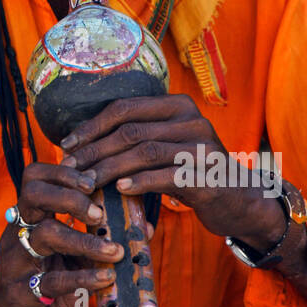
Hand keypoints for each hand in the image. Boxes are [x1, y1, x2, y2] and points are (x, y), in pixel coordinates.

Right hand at [0, 160, 122, 306]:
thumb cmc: (46, 296)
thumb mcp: (74, 264)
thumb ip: (100, 244)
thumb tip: (144, 228)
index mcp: (28, 220)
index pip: (35, 177)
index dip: (63, 172)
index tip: (93, 181)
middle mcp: (16, 234)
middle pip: (33, 193)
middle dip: (70, 196)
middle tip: (98, 212)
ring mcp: (14, 261)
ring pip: (46, 233)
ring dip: (86, 240)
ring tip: (114, 250)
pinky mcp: (18, 291)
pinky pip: (53, 279)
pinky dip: (84, 277)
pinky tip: (106, 279)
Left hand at [60, 95, 286, 250]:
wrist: (239, 201)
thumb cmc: (191, 173)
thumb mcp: (166, 148)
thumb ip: (136, 139)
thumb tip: (81, 144)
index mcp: (178, 106)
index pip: (125, 108)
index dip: (92, 126)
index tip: (67, 145)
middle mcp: (192, 120)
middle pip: (131, 130)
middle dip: (95, 150)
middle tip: (71, 168)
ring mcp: (202, 147)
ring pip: (145, 152)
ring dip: (110, 168)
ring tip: (87, 182)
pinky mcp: (208, 176)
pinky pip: (167, 175)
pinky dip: (140, 181)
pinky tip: (120, 189)